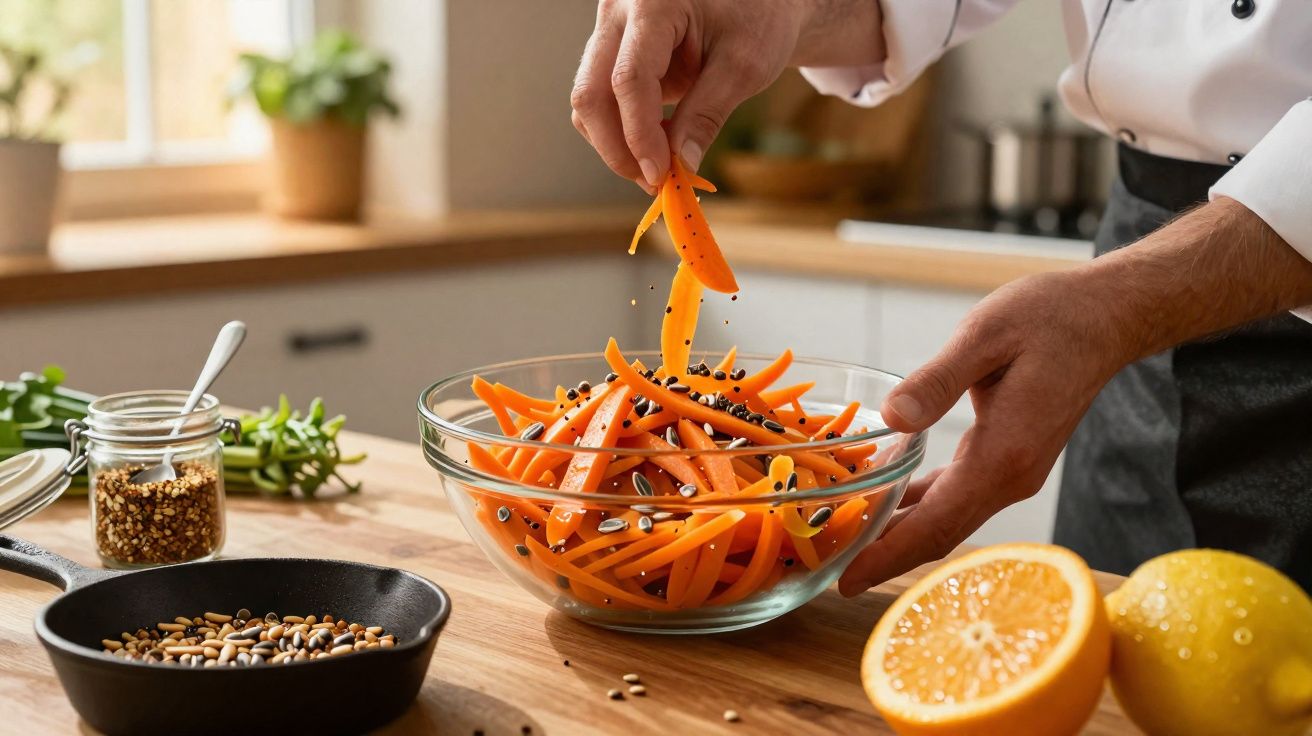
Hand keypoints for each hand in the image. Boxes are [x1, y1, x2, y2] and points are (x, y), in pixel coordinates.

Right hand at [570, 0, 882, 190]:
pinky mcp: (613, 50)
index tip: (660, 176)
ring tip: (660, 167)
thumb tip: (680, 167)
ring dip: (617, 143)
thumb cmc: (759, 18)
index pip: (628, 80)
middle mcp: (619, 11)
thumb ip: (707, 115)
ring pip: (589, 100)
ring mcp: (610, 29)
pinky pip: (601, 98)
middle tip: (654, 183)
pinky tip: (657, 144)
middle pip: (591, 92)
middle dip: (617, 148)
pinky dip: (622, 129)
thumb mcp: (744, 67)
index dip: (639, 136)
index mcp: (653, 2)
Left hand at [838, 271, 1128, 595]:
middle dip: (883, 557)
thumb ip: (937, 381)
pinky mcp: (1008, 458)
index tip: (846, 582)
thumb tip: (893, 417)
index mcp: (1003, 453)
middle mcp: (1010, 475)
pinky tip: (885, 502)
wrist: (1106, 317)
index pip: (937, 523)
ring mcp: (1012, 471)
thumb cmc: (1050, 318)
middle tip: (828, 574)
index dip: (888, 555)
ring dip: (898, 534)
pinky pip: (957, 495)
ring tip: (844, 542)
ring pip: (947, 517)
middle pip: (939, 533)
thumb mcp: (984, 336)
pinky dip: (919, 505)